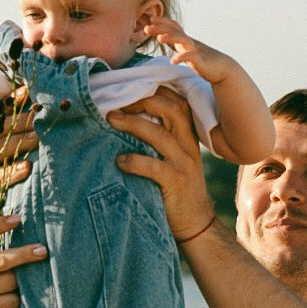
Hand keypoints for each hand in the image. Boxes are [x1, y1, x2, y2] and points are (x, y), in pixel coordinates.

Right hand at [0, 215, 45, 307]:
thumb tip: (2, 215)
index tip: (17, 219)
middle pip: (1, 260)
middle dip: (25, 254)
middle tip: (43, 250)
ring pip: (10, 281)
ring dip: (20, 279)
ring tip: (21, 278)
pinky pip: (12, 300)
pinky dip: (17, 297)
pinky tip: (13, 295)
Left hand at [108, 88, 217, 240]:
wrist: (196, 222)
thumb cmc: (176, 186)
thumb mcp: (172, 156)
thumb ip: (159, 136)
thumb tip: (125, 115)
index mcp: (187, 134)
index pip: (176, 101)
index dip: (153, 89)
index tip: (127, 85)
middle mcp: (188, 145)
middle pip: (171, 110)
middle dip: (142, 100)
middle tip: (116, 101)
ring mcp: (184, 163)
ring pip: (160, 135)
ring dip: (133, 124)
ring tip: (110, 119)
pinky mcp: (177, 183)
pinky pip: (154, 167)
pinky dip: (134, 161)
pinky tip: (119, 160)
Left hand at [143, 16, 234, 85]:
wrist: (222, 68)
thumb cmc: (202, 59)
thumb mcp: (186, 49)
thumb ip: (175, 43)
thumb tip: (161, 37)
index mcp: (185, 40)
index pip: (173, 27)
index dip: (162, 22)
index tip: (150, 20)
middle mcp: (189, 42)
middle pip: (175, 31)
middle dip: (161, 28)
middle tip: (147, 28)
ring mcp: (195, 50)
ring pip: (183, 40)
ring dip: (171, 38)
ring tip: (159, 39)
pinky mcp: (200, 61)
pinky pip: (191, 57)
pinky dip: (182, 57)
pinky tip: (173, 61)